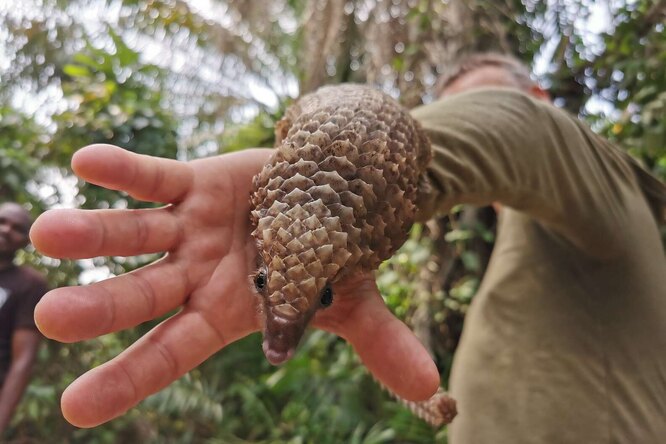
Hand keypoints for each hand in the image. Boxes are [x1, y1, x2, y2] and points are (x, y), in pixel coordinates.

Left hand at [30, 144, 439, 427]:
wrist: (329, 197)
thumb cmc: (331, 256)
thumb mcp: (352, 300)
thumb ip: (379, 344)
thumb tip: (431, 389)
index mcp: (225, 312)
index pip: (172, 353)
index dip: (129, 378)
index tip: (77, 408)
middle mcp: (195, 274)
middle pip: (141, 294)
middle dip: (99, 305)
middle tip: (53, 317)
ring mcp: (188, 229)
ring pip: (132, 234)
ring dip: (90, 232)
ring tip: (48, 230)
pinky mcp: (192, 183)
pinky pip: (152, 177)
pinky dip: (120, 170)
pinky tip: (84, 162)